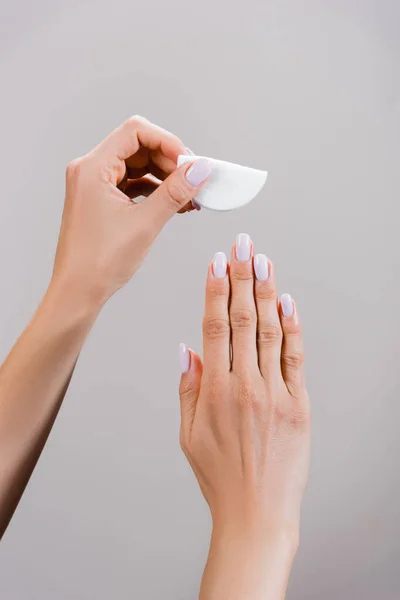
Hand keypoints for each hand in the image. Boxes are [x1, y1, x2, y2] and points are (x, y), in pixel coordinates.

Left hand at [52, 115, 210, 306]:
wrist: (77, 292)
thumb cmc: (99, 262)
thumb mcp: (144, 224)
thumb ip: (175, 193)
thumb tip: (200, 170)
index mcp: (92, 168)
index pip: (135, 132)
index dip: (167, 142)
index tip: (190, 163)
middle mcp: (90, 170)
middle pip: (138, 147)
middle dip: (170, 161)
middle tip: (195, 181)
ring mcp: (95, 185)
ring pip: (138, 166)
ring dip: (165, 178)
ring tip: (190, 196)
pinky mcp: (102, 200)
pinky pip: (133, 184)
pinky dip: (155, 191)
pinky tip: (176, 204)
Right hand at [179, 233, 310, 599]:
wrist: (258, 514)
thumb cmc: (219, 477)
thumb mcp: (188, 435)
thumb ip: (188, 388)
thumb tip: (187, 349)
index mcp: (215, 391)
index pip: (213, 326)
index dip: (214, 289)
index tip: (216, 261)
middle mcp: (246, 385)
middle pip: (242, 318)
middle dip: (242, 276)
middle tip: (243, 245)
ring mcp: (276, 393)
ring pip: (271, 330)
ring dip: (267, 291)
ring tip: (263, 260)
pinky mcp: (299, 404)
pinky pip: (296, 357)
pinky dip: (293, 327)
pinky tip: (287, 302)